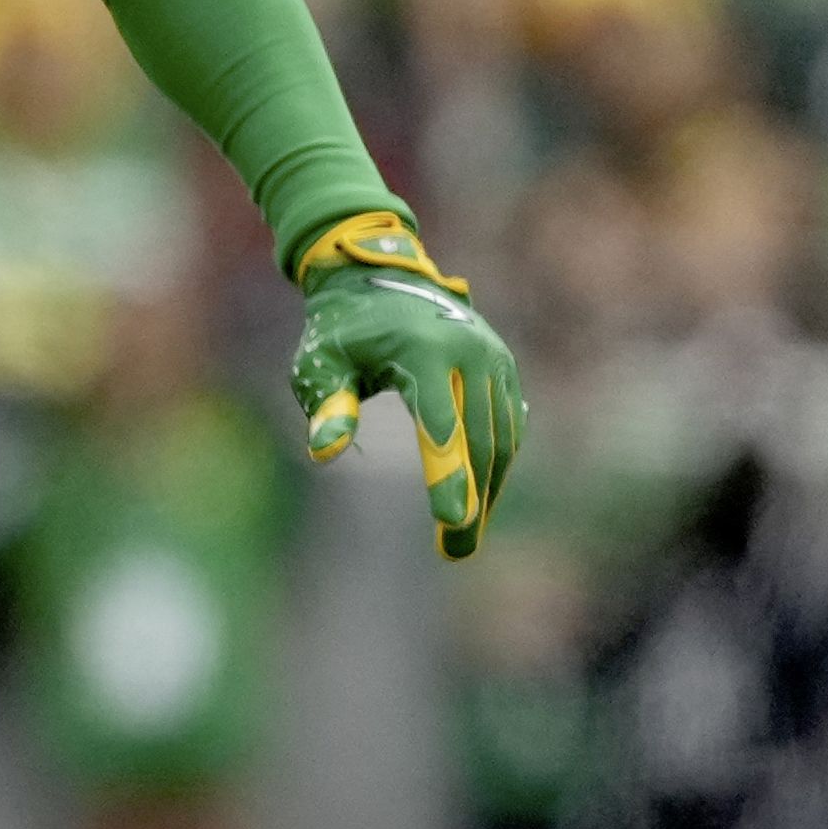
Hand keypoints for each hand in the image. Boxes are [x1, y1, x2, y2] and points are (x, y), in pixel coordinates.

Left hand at [289, 213, 523, 561]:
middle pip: (478, 440)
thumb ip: (327, 405)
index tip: (453, 521)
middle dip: (471, 499)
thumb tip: (323, 452)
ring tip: (465, 538)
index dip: (448, 476)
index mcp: (425, 350)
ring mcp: (493, 358)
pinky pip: (507, 423)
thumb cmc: (341, 329)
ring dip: (489, 488)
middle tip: (456, 551)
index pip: (440, 425)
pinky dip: (497, 462)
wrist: (380, 277)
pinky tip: (483, 496)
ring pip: (500, 436)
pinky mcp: (503, 367)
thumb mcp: (320, 362)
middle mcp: (470, 352)